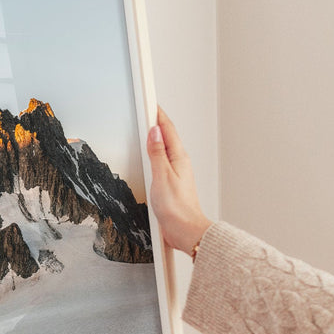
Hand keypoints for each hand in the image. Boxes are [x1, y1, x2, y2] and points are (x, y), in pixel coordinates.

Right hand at [147, 107, 212, 253]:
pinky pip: (162, 162)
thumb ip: (157, 153)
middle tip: (148, 109)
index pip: (167, 129)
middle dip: (157, 122)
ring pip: (165, 149)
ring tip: (148, 127)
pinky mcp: (171, 184)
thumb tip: (154, 132)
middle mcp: (179, 163)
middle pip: (167, 136)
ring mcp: (176, 173)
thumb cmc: (177, 208)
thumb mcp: (162, 177)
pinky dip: (155, 154)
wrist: (185, 231)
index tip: (150, 102)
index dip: (158, 114)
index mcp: (178, 158)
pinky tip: (151, 156)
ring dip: (156, 137)